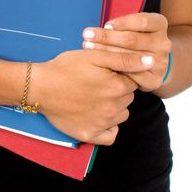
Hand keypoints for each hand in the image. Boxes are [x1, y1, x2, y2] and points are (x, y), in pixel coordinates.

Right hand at [30, 48, 153, 144]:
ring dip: (114, 105)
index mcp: (117, 87)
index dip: (120, 73)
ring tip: (94, 94)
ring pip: (121, 114)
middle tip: (97, 80)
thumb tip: (151, 61)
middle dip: (118, 88)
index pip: (134, 80)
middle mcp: (113, 109)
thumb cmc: (66, 67)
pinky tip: (97, 113)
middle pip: (128, 97)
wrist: (40, 86)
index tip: (105, 70)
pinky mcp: (90, 135)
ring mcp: (102, 124)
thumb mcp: (94, 56)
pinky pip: (111, 134)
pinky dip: (108, 126)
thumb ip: (125, 58)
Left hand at [82, 13, 171, 92]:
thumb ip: (124, 25)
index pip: (142, 21)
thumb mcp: (136, 26)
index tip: (105, 24)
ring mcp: (160, 62)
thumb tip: (104, 28)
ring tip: (88, 47)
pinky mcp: (154, 80)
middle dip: (106, 37)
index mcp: (160, 24)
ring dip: (106, 52)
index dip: (122, 23)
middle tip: (87, 35)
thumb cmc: (137, 39)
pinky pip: (131, 74)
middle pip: (132, 39)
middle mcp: (163, 43)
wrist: (154, 63)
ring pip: (129, 56)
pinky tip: (101, 65)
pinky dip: (115, 69)